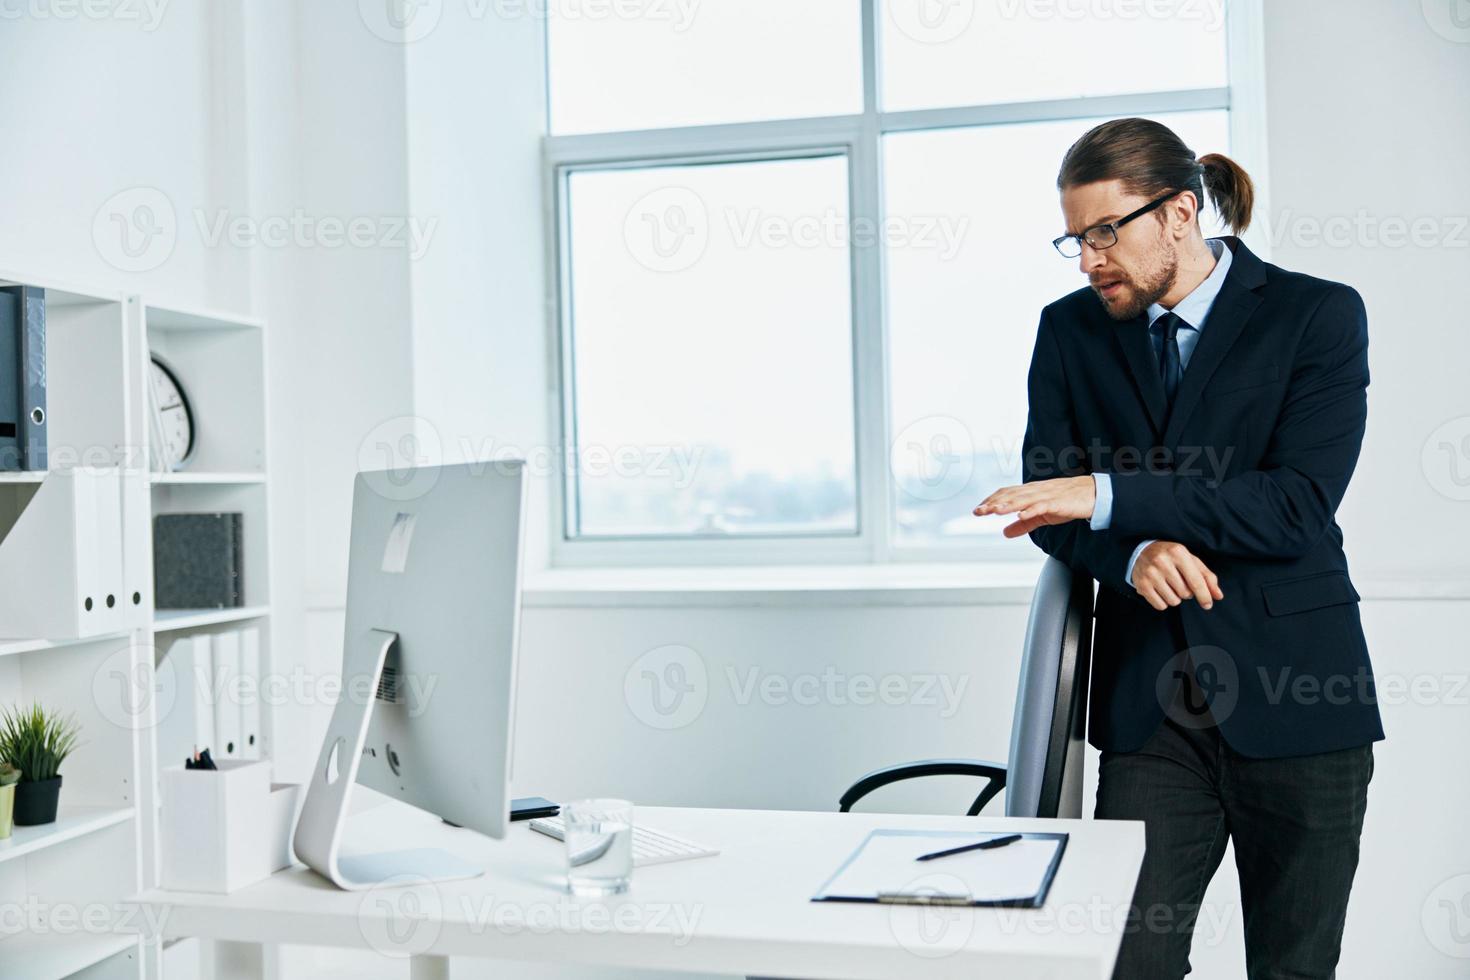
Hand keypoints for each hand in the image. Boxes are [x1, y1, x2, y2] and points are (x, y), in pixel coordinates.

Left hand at [973, 476, 1095, 537]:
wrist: (1094, 494)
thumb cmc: (1068, 502)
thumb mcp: (1043, 515)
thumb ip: (1024, 523)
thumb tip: (1005, 533)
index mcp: (1031, 492)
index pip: (1006, 493)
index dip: (991, 500)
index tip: (977, 509)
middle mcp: (1036, 491)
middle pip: (1010, 495)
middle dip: (993, 503)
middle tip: (978, 511)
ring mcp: (1047, 495)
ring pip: (1023, 499)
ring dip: (1007, 505)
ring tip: (994, 511)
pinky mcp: (1059, 502)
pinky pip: (1043, 505)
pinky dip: (1031, 509)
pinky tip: (1021, 514)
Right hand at [1132, 541, 1224, 610]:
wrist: (1142, 551)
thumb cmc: (1172, 557)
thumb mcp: (1190, 560)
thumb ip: (1207, 577)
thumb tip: (1218, 596)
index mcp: (1178, 552)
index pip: (1196, 581)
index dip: (1204, 595)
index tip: (1208, 605)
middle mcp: (1162, 561)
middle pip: (1185, 593)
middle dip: (1186, 592)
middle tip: (1179, 582)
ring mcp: (1150, 573)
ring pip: (1173, 601)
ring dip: (1175, 597)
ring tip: (1169, 586)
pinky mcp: (1141, 584)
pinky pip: (1160, 605)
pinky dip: (1163, 602)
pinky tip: (1160, 590)